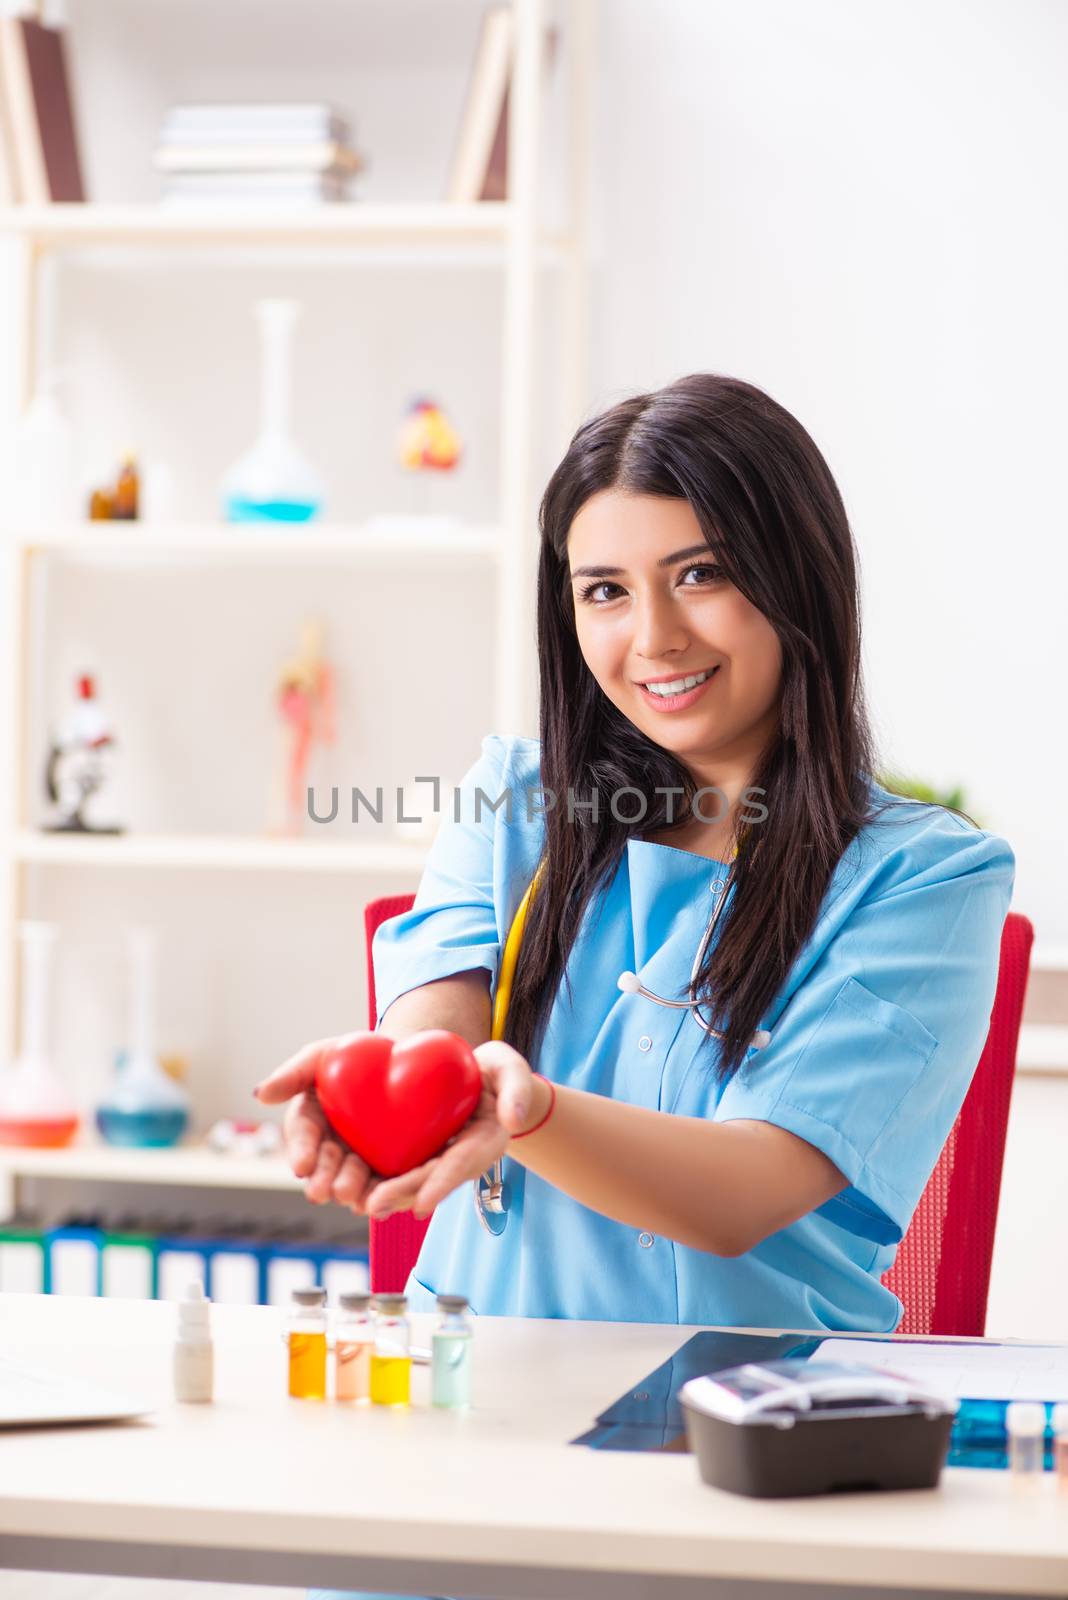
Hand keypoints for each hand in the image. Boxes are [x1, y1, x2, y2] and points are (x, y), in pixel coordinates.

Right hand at [253, 1038, 379, 1212]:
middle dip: (322, 1180)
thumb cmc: (348, 1056)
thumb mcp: (319, 1056)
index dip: (301, 1152)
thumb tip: (259, 1095)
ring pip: (350, 1181)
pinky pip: (380, 1184)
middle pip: (324, 1168)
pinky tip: (380, 1201)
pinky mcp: (385, 1166)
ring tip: (350, 1198)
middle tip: (322, 1192)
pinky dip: (378, 1194)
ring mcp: (356, 1159)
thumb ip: (291, 1075)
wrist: (395, 1061)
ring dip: (349, 1191)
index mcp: (310, 1122)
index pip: (302, 1139)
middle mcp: (329, 1147)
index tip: (302, 1166)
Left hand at [363, 1041, 536, 1220]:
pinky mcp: (426, 1155)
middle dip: (405, 1194)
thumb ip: (517, 1089)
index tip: (422, 1204)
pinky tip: (359, 1192)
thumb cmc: (497, 1072)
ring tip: (362, 1204)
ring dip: (391, 1196)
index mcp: (486, 1141)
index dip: (442, 1183)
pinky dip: (384, 1182)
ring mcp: (444, 1160)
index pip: (462, 1163)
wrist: (482, 1077)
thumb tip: (513, 1119)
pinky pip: (406, 1171)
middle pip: (432, 1179)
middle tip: (374, 1206)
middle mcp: (464, 1159)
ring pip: (416, 1183)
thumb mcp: (511, 1069)